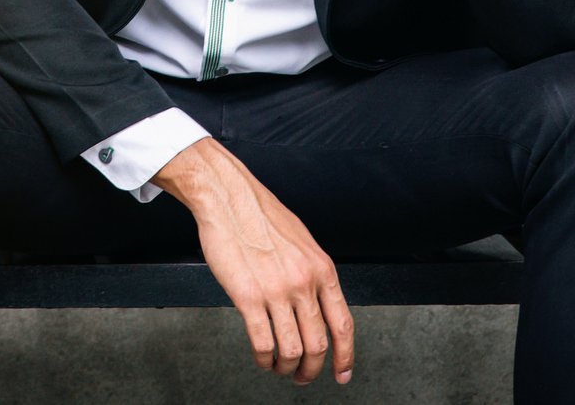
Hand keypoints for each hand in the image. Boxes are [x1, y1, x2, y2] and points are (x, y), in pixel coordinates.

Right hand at [150, 138, 356, 384]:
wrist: (229, 197)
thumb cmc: (260, 215)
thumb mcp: (302, 242)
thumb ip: (313, 273)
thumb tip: (319, 302)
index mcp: (321, 269)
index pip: (343, 324)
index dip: (345, 356)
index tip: (342, 372)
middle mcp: (303, 282)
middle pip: (319, 344)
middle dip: (312, 369)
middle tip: (303, 376)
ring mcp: (276, 291)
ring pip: (292, 350)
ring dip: (287, 368)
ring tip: (279, 368)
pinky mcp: (247, 296)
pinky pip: (262, 343)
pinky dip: (263, 358)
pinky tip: (261, 357)